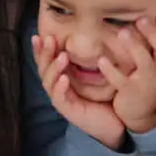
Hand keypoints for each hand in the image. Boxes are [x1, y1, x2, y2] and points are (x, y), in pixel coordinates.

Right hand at [32, 35, 126, 149]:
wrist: (116, 122)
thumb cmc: (106, 96)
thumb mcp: (98, 74)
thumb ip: (92, 58)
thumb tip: (94, 33)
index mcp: (61, 77)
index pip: (46, 61)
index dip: (40, 49)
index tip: (39, 34)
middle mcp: (57, 87)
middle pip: (43, 69)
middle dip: (45, 53)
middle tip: (50, 39)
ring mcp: (61, 99)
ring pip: (49, 82)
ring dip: (54, 68)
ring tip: (62, 56)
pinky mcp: (68, 111)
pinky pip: (59, 98)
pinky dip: (60, 88)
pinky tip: (64, 79)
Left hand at [100, 14, 155, 132]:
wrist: (143, 110)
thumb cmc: (148, 75)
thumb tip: (153, 6)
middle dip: (154, 33)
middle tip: (140, 19)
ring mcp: (146, 80)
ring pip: (145, 63)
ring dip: (134, 47)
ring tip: (122, 32)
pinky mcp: (130, 91)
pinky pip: (122, 81)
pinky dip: (112, 71)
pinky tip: (102, 60)